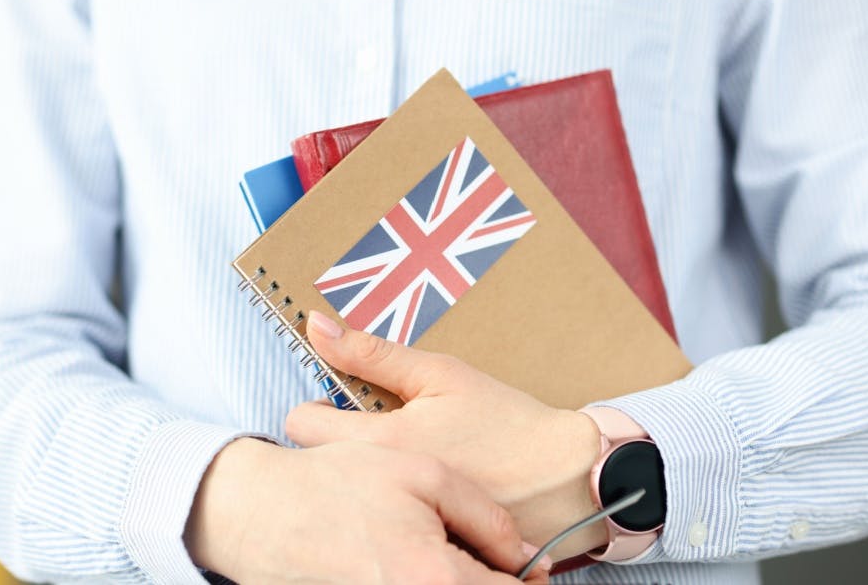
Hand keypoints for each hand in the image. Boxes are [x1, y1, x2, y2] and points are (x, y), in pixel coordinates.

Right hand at [185, 438, 549, 583]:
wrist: (258, 514)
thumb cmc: (335, 486)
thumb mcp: (422, 473)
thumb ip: (484, 515)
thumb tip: (523, 556)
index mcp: (437, 579)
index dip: (525, 579)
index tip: (526, 565)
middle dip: (487, 579)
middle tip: (485, 558)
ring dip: (456, 579)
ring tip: (437, 553)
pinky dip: (424, 579)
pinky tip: (408, 561)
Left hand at [285, 311, 607, 559]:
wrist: (567, 477)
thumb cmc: (507, 423)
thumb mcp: (440, 374)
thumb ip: (371, 354)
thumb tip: (318, 327)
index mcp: (381, 441)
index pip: (300, 427)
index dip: (315, 409)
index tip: (340, 406)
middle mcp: (382, 487)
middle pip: (319, 463)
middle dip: (336, 444)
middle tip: (374, 432)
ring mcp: (401, 518)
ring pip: (351, 492)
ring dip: (364, 475)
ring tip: (402, 463)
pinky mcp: (422, 540)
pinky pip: (384, 517)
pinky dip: (393, 504)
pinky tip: (421, 493)